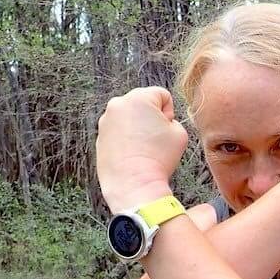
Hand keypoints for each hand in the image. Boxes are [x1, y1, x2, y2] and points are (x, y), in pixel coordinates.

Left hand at [96, 87, 187, 213]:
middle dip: (151, 117)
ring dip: (138, 128)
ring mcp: (105, 121)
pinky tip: (133, 154)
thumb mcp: (180, 133)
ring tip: (144, 148)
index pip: (162, 95)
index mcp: (138, 98)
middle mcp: (118, 105)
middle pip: (143, 104)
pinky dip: (126, 139)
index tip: (166, 129)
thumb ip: (172, 120)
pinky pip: (119, 132)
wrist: (133, 183)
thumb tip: (160, 123)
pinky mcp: (100, 137)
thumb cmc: (157, 158)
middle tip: (156, 139)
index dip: (169, 112)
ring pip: (129, 118)